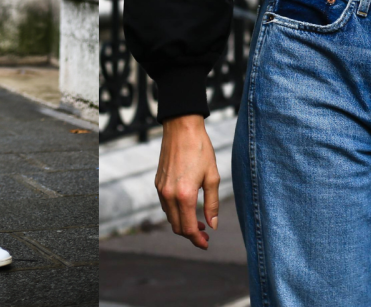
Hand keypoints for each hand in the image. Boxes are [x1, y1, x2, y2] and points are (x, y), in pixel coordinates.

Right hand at [155, 114, 220, 249]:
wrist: (181, 128)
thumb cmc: (200, 150)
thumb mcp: (212, 177)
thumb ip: (212, 204)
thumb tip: (212, 224)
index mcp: (184, 195)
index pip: (188, 228)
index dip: (197, 240)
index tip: (206, 243)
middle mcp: (169, 195)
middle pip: (177, 227)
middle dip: (191, 234)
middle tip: (205, 233)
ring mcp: (161, 189)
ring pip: (170, 217)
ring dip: (182, 223)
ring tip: (198, 221)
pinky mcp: (158, 182)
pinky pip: (165, 205)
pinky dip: (175, 212)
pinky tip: (187, 206)